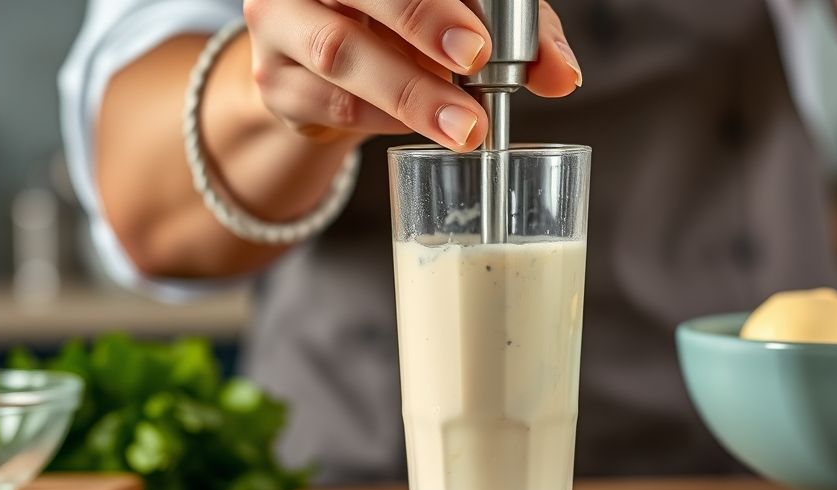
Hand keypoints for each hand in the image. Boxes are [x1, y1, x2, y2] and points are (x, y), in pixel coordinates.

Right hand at [243, 0, 581, 150]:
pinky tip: (417, 127)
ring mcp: (280, 23)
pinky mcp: (275, 81)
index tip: (481, 36)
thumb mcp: (464, 15)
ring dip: (409, 93)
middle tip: (476, 61)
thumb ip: (519, 33)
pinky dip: (382, 118)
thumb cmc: (404, 26)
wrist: (323, 66)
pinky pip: (330, 104)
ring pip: (340, 52)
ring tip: (464, 126)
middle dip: (420, 22)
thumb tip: (562, 77)